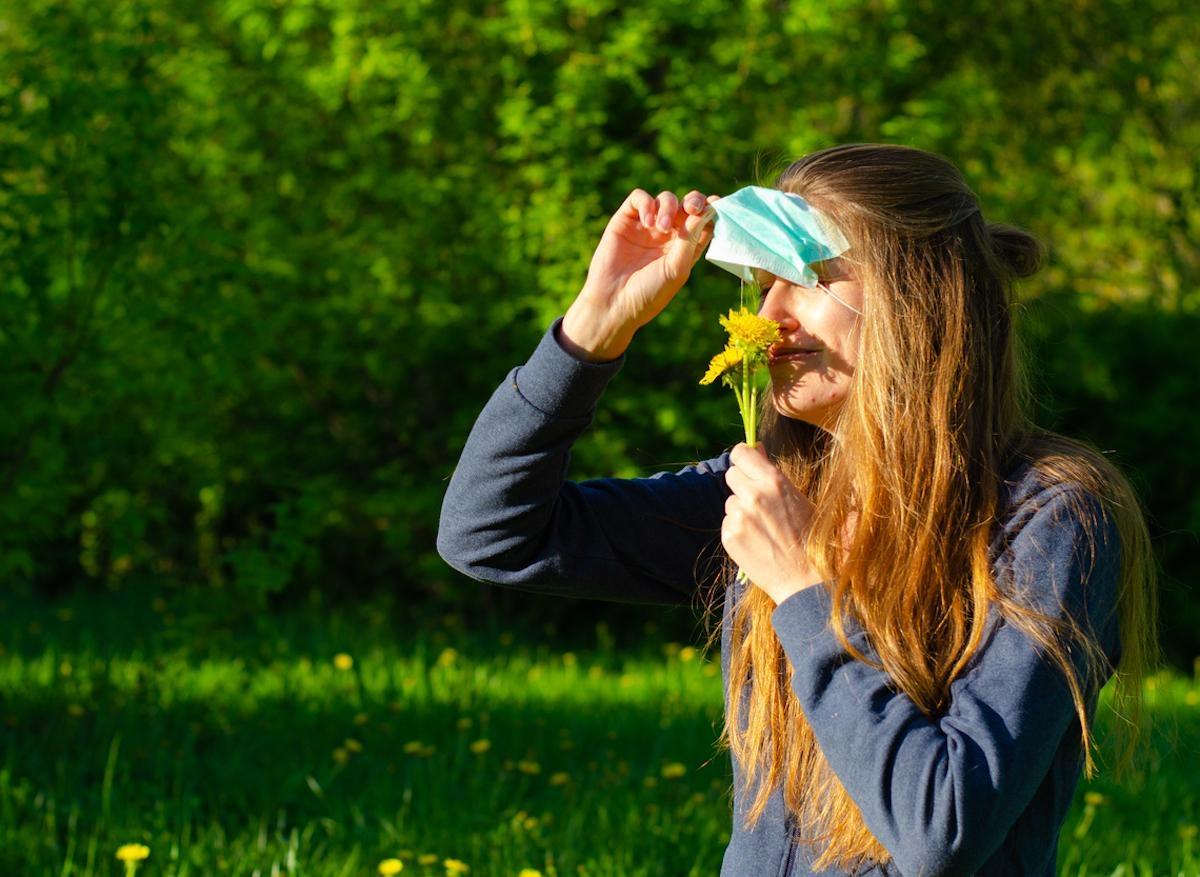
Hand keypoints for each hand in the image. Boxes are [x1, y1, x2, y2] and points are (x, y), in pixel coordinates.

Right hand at [561, 189, 719, 360]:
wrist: (613, 303)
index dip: (711, 209)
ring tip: (662, 227)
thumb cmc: (648, 293)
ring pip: (666, 199)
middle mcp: (668, 235)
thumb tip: (707, 211)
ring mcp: (647, 226)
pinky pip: (639, 198)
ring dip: (668, 207)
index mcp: (685, 248)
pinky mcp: (626, 220)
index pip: (703, 222)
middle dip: (694, 201)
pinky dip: (646, 204)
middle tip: (692, 208)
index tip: (715, 204)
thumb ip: (691, 239)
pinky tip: (647, 223)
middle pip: (687, 206)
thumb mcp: (676, 269)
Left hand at [722, 442, 822, 604]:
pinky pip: (727, 522)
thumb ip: (772, 473)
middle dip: (742, 484)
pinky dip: (737, 529)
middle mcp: (753, 496)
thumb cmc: (810, 535)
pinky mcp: (729, 536)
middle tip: (758, 500)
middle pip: (731, 474)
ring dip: (741, 509)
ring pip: (730, 501)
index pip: (741, 453)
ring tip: (763, 526)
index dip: (743, 457)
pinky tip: (756, 540)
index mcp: (774, 481)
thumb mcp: (798, 497)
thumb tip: (756, 448)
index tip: (747, 465)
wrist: (806, 577)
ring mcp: (739, 517)